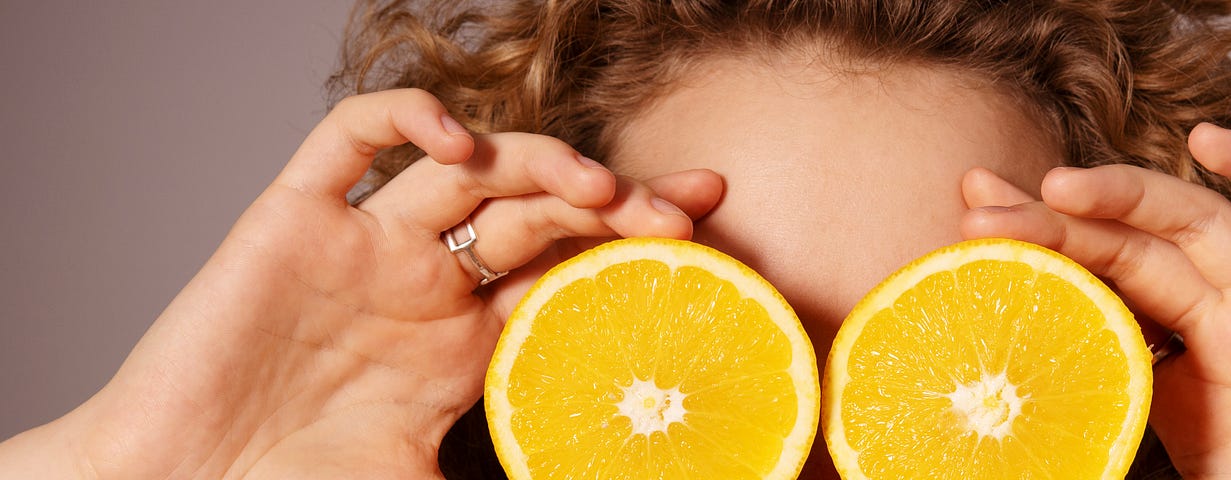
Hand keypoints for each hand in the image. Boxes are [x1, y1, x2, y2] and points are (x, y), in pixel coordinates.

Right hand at [0, 88, 723, 478]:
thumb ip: (516, 463)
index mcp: (468, 336)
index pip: (573, 263)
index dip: (639, 236)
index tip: (713, 228)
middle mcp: (427, 278)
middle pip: (542, 206)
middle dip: (619, 197)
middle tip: (683, 211)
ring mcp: (366, 242)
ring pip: (469, 165)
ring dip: (539, 160)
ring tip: (597, 190)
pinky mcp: (294, 217)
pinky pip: (351, 138)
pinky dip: (408, 119)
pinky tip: (459, 139)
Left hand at [959, 123, 1230, 477]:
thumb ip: (1107, 462)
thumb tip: (1022, 467)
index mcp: (1181, 382)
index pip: (1096, 296)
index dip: (1037, 260)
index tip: (968, 235)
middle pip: (1133, 253)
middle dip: (1056, 223)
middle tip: (980, 206)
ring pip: (1205, 227)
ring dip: (1132, 195)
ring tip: (1057, 186)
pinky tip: (1212, 143)